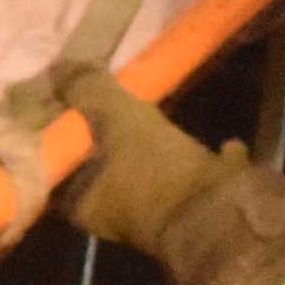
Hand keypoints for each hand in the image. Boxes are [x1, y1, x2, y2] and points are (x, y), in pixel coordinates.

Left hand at [54, 65, 236, 258]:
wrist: (221, 217)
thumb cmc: (155, 171)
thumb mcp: (118, 119)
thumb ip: (89, 92)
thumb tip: (59, 66)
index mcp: (85, 204)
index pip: (58, 169)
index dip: (61, 140)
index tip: (67, 110)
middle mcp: (118, 217)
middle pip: (108, 172)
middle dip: (114, 144)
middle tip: (115, 107)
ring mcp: (161, 218)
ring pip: (154, 177)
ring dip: (161, 151)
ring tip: (162, 118)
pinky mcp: (199, 216)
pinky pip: (199, 182)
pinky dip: (208, 162)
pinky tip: (226, 143)